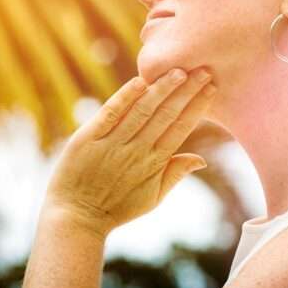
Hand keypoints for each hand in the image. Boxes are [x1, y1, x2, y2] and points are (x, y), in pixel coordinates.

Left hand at [42, 67, 216, 236]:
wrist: (76, 217)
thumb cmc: (116, 208)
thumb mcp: (152, 198)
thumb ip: (176, 174)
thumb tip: (203, 159)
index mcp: (155, 163)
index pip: (181, 128)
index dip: (197, 107)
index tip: (211, 87)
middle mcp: (137, 150)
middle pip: (166, 115)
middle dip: (186, 91)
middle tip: (203, 70)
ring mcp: (112, 142)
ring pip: (142, 110)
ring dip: (162, 89)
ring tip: (178, 71)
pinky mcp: (89, 137)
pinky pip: (110, 113)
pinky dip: (124, 97)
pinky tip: (140, 81)